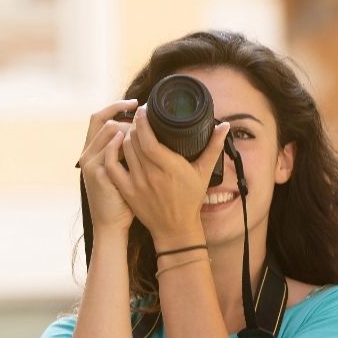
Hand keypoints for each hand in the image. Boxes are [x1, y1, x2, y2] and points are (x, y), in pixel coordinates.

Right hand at [77, 99, 139, 230]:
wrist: (112, 225)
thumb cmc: (121, 200)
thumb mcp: (122, 172)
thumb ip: (126, 153)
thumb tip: (144, 134)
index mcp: (93, 151)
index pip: (99, 118)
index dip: (115, 107)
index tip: (136, 103)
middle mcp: (87, 154)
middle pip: (104, 120)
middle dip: (125, 115)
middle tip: (145, 115)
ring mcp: (90, 162)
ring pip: (109, 132)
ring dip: (129, 128)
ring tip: (146, 131)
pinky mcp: (98, 172)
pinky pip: (111, 150)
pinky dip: (124, 143)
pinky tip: (139, 144)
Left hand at [106, 105, 230, 247]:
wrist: (176, 228)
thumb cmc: (190, 199)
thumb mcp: (204, 173)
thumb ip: (213, 147)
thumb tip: (225, 126)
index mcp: (170, 168)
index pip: (148, 139)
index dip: (142, 121)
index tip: (144, 109)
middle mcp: (152, 175)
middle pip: (133, 141)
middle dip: (134, 125)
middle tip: (138, 117)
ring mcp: (137, 184)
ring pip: (123, 150)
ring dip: (124, 136)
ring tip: (131, 129)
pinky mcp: (127, 191)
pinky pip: (112, 167)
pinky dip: (111, 152)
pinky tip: (116, 143)